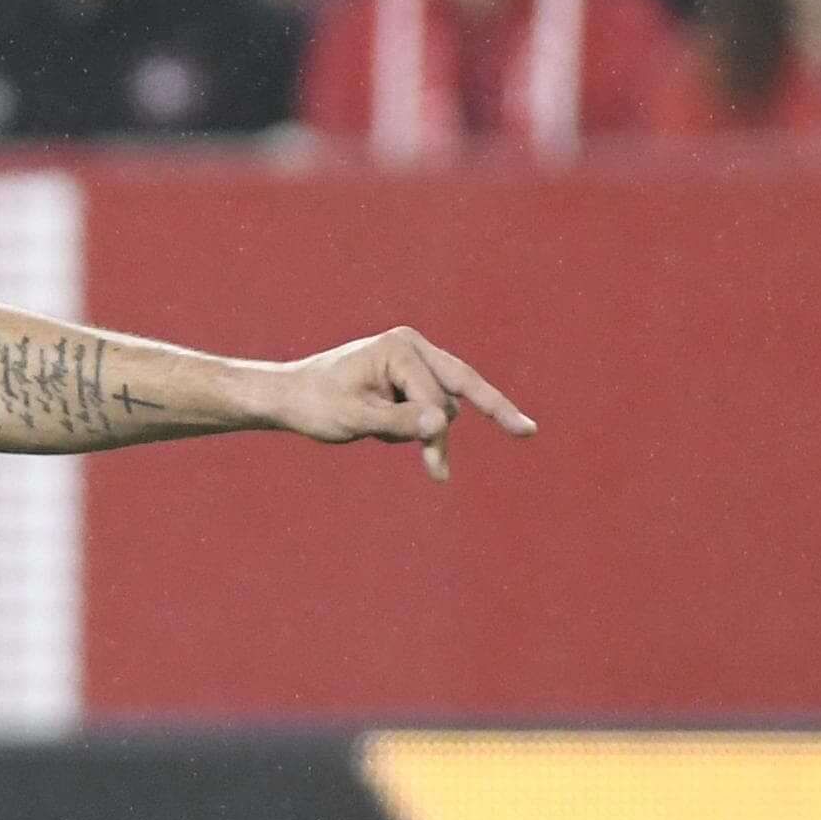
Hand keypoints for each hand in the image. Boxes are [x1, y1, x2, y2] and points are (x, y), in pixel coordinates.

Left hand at [268, 326, 537, 479]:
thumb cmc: (316, 405)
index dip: (431, 433)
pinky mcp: (412, 378)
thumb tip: (444, 423)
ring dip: (421, 431)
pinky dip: (416, 428)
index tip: (438, 472)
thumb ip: (399, 421)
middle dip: (488, 411)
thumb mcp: (355, 419)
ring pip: (445, 406)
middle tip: (530, 432)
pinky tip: (386, 430)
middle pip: (462, 386)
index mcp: (400, 348)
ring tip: (376, 432)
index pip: (435, 396)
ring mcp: (415, 361)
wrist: (290, 397)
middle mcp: (413, 346)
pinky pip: (431, 410)